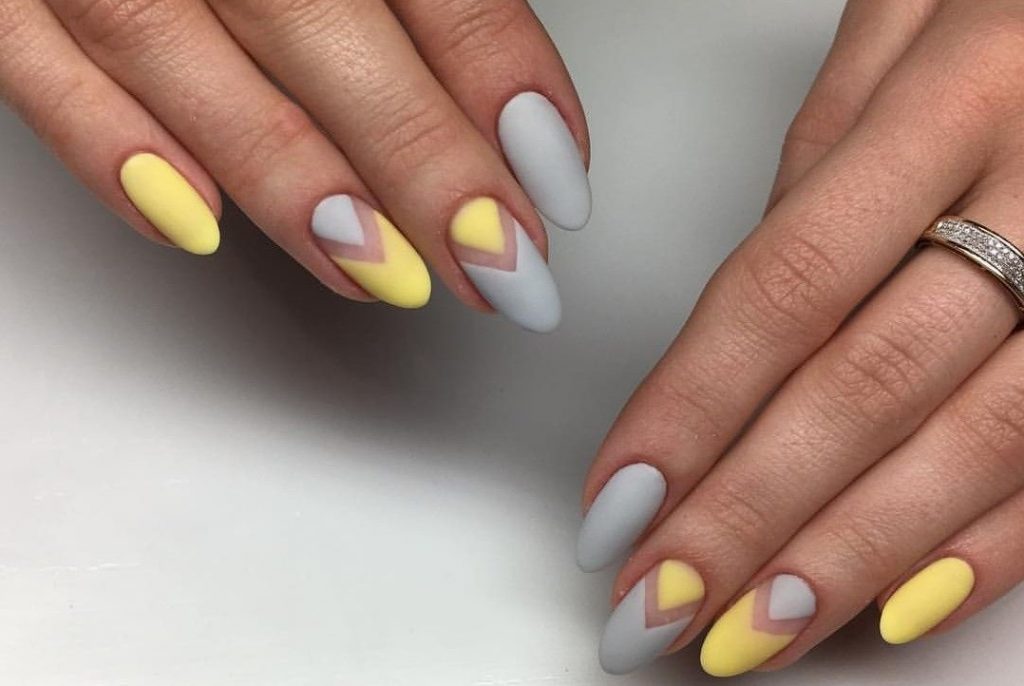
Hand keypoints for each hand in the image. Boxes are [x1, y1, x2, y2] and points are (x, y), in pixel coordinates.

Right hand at [0, 0, 590, 331]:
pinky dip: (110, 151)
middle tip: (497, 264)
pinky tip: (198, 229)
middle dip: (422, 164)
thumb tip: (501, 93)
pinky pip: (35, 65)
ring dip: (291, 182)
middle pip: (320, 30)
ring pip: (180, 56)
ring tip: (381, 275)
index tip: (554, 182)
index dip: (502, 83)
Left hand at [578, 0, 1023, 674]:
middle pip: (866, 385)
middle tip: (661, 606)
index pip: (785, 288)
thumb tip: (744, 329)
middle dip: (751, 515)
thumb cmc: (1010, 13)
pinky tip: (896, 602)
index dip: (692, 411)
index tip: (618, 503)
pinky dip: (987, 540)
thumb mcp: (899, 35)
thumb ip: (819, 174)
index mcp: (957, 95)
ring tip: (754, 631)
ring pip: (975, 440)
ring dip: (849, 556)